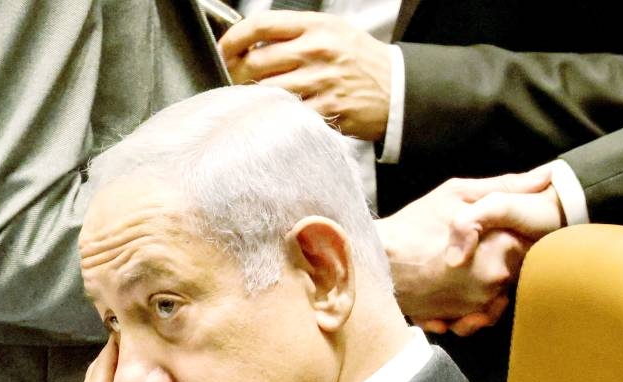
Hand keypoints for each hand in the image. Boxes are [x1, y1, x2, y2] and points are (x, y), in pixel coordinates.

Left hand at [220, 11, 391, 140]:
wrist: (397, 89)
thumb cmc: (360, 61)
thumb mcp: (332, 32)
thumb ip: (295, 33)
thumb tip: (252, 43)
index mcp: (315, 26)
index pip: (261, 25)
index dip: (234, 38)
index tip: (224, 49)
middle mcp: (316, 50)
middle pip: (256, 62)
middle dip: (237, 74)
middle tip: (235, 82)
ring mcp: (321, 81)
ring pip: (267, 91)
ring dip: (254, 98)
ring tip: (255, 101)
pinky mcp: (326, 109)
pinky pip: (287, 114)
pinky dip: (275, 116)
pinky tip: (276, 115)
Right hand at [378, 169, 550, 332]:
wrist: (374, 262)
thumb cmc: (414, 225)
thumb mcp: (458, 194)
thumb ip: (506, 187)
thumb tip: (547, 177)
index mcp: (501, 252)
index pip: (531, 244)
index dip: (516, 233)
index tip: (499, 228)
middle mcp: (494, 285)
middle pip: (513, 272)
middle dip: (500, 259)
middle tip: (476, 245)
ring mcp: (475, 308)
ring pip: (495, 297)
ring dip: (486, 284)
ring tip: (460, 265)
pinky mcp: (456, 322)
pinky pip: (474, 319)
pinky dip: (468, 309)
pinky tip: (453, 290)